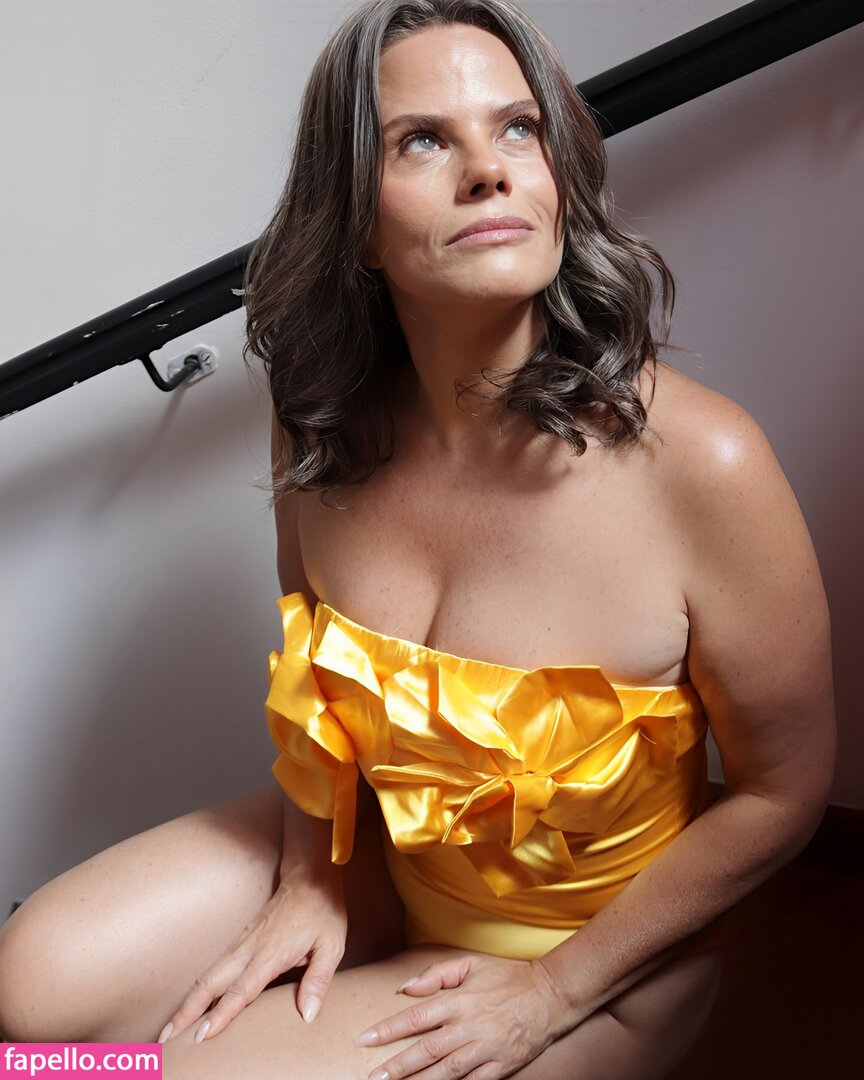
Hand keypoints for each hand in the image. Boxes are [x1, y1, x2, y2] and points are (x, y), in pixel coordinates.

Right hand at [158, 870, 346, 1043]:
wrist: (310, 876)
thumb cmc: (322, 911)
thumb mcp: (332, 945)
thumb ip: (318, 980)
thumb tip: (307, 1015)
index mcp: (271, 953)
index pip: (241, 990)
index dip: (220, 1015)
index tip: (201, 1036)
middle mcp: (249, 949)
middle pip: (210, 984)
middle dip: (186, 1012)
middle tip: (166, 1040)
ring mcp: (242, 943)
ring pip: (207, 976)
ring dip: (187, 1003)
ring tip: (170, 1029)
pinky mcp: (241, 941)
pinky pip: (215, 969)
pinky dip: (199, 989)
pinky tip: (193, 1004)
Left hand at [354, 952, 573, 1079]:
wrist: (550, 995)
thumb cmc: (507, 977)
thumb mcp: (471, 964)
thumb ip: (437, 974)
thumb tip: (405, 987)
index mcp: (459, 1000)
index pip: (415, 1018)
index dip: (387, 1030)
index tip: (363, 1040)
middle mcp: (469, 1026)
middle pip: (426, 1051)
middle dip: (396, 1067)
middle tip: (373, 1078)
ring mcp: (485, 1049)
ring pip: (446, 1073)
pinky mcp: (501, 1067)